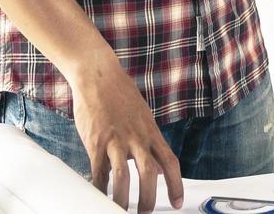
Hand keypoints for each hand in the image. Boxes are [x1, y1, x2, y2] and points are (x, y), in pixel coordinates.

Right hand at [67, 53, 183, 211]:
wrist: (98, 74)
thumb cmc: (120, 94)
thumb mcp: (144, 116)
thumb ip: (151, 142)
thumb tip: (158, 168)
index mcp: (151, 132)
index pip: (170, 162)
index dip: (176, 185)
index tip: (177, 202)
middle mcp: (137, 137)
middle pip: (148, 174)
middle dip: (148, 199)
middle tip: (145, 213)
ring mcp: (116, 139)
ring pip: (123, 177)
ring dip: (123, 199)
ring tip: (121, 210)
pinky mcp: (96, 140)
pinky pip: (99, 170)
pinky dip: (100, 187)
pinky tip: (99, 195)